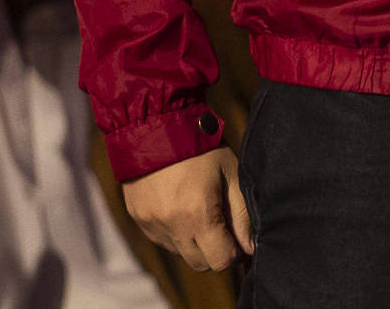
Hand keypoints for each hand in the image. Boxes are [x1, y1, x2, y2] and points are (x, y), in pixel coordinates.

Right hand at [122, 146, 250, 270]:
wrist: (157, 126)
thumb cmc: (202, 148)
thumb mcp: (232, 174)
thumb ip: (242, 215)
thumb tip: (250, 248)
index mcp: (197, 215)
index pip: (220, 261)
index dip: (234, 252)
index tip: (238, 237)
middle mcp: (171, 226)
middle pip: (200, 263)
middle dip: (215, 250)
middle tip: (223, 224)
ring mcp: (151, 225)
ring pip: (180, 253)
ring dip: (194, 242)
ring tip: (201, 209)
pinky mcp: (139, 219)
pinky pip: (162, 240)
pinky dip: (175, 232)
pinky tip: (182, 205)